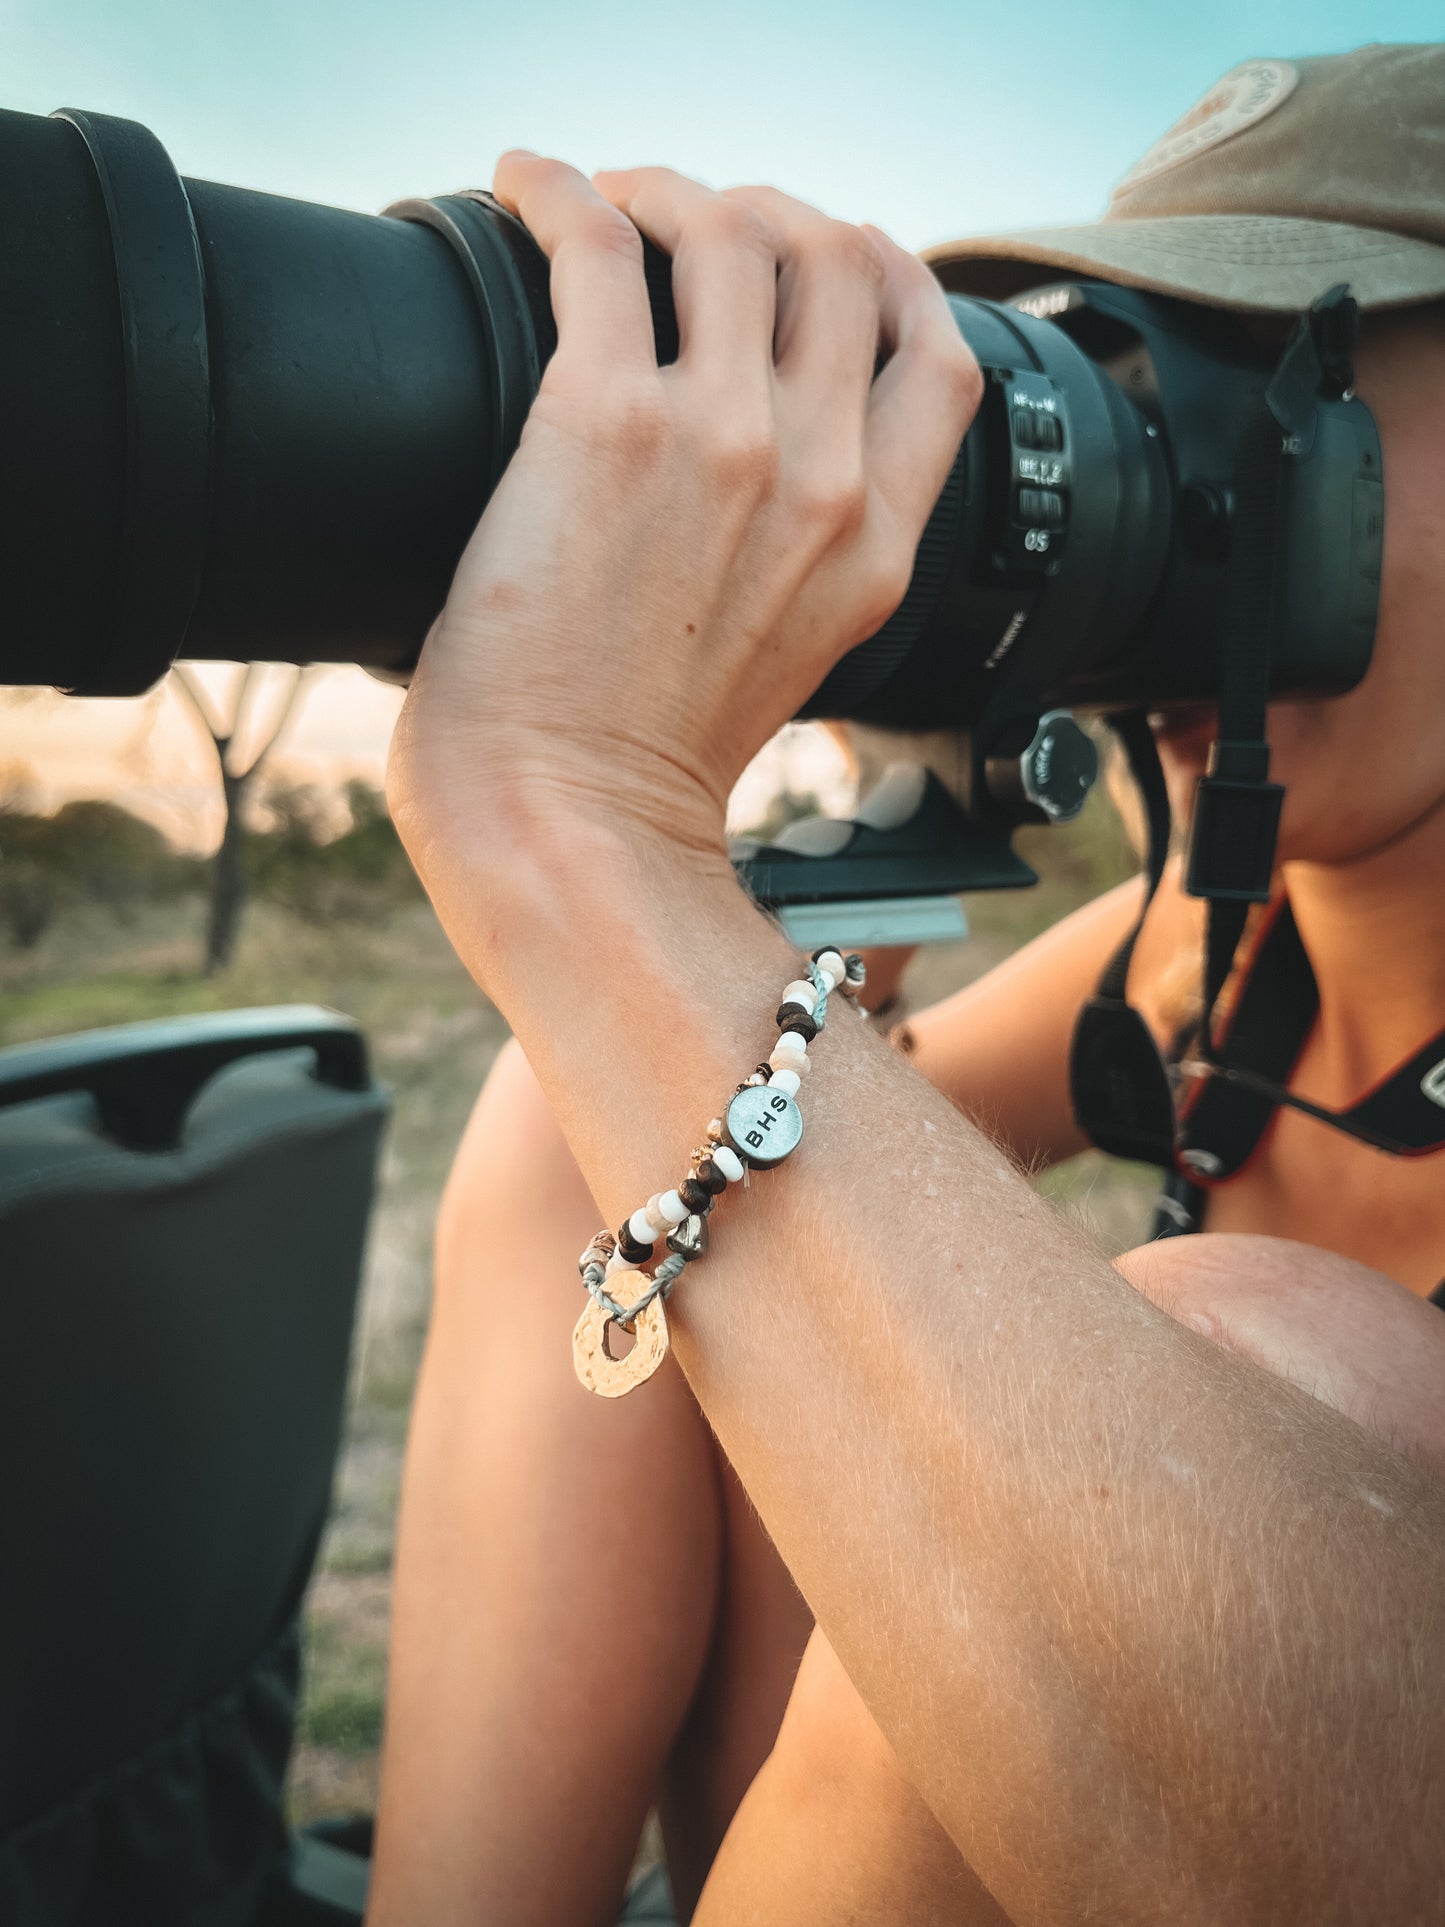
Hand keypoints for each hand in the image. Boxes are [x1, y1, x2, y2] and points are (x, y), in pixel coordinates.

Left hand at [388, 154, 980, 917]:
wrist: (572, 822)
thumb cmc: (650, 759)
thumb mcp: (797, 653)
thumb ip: (812, 548)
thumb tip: (762, 457)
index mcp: (878, 542)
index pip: (941, 351)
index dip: (890, 274)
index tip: (828, 254)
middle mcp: (820, 478)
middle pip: (841, 257)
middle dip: (770, 211)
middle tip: (692, 227)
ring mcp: (720, 440)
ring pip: (732, 226)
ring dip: (667, 189)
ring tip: (609, 204)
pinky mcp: (603, 423)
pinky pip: (594, 241)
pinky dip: (558, 190)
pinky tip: (528, 185)